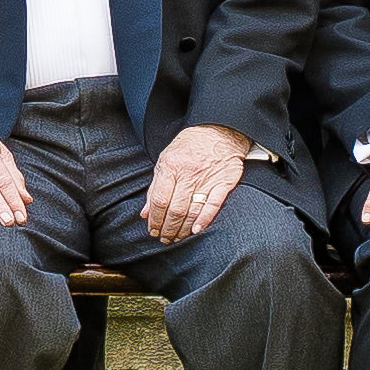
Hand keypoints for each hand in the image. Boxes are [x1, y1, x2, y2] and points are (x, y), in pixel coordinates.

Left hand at [138, 124, 248, 249]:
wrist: (218, 131)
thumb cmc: (188, 147)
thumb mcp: (165, 161)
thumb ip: (154, 188)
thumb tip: (145, 213)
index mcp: (171, 166)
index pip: (159, 200)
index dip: (155, 219)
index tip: (152, 230)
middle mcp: (188, 173)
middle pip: (175, 209)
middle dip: (168, 228)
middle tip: (164, 239)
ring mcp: (207, 178)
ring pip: (192, 210)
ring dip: (183, 229)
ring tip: (177, 238)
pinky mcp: (224, 182)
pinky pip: (213, 205)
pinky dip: (205, 220)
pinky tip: (196, 230)